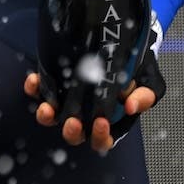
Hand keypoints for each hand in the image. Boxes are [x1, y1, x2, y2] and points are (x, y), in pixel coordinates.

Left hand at [25, 69, 156, 152]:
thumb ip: (144, 96)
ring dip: (46, 115)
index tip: (101, 122)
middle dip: (71, 131)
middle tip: (73, 122)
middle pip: (74, 134)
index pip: (102, 140)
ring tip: (47, 108)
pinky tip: (35, 80)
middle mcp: (85, 115)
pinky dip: (35, 89)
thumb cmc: (135, 69)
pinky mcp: (53, 85)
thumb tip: (130, 106)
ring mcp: (66, 101)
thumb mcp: (148, 82)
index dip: (100, 136)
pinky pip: (39, 92)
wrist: (120, 43)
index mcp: (108, 121)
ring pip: (51, 117)